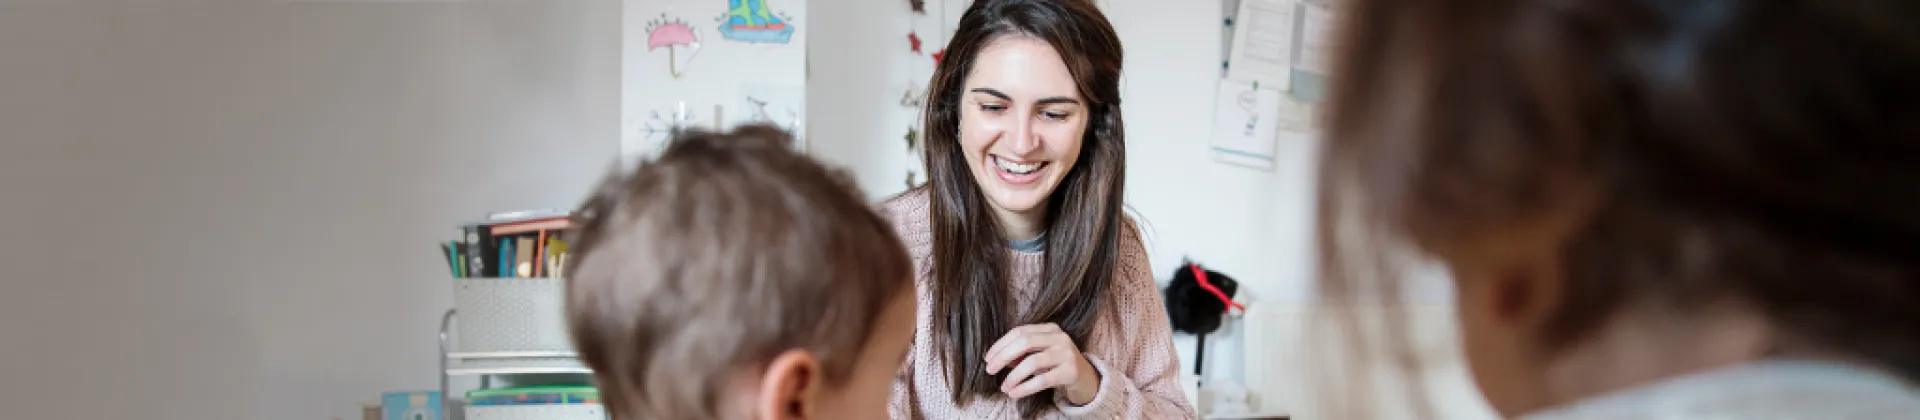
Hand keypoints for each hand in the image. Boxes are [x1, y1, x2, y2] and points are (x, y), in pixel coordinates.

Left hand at [984, 323, 1100, 403]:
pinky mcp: (1070, 372)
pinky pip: (1042, 380)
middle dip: (1003, 356)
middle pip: (1025, 342)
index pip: (1020, 332)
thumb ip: (1020, 354)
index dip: (1001, 345)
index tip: (988, 359)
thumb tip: (996, 359)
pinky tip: (1014, 393)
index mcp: (1050, 329)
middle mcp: (1060, 338)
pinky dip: (1025, 387)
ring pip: (1033, 362)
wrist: (1086, 378)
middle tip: (990, 370)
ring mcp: (1066, 354)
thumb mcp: (1039, 355)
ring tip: (1004, 387)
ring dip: (1013, 376)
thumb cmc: (1056, 364)